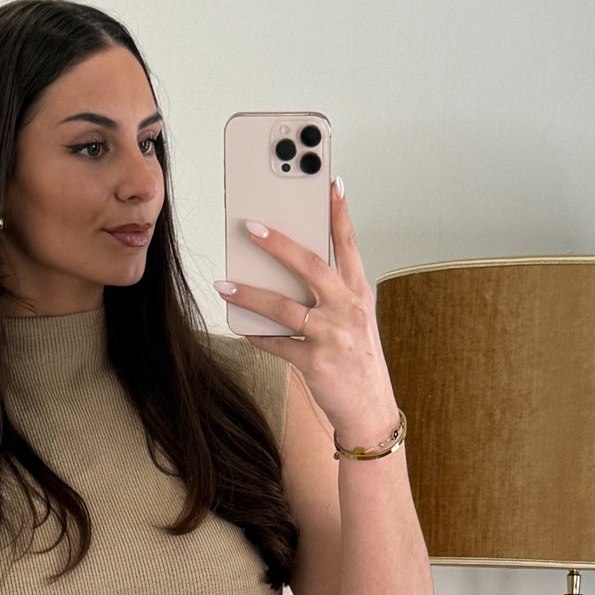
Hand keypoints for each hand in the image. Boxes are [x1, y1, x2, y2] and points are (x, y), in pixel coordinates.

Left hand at [214, 178, 400, 451]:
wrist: (370, 411)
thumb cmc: (357, 361)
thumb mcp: (355, 320)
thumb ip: (331, 293)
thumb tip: (287, 271)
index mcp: (358, 294)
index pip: (349, 245)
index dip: (339, 213)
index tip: (329, 182)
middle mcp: (348, 310)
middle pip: (311, 266)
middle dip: (279, 243)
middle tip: (252, 226)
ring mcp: (333, 336)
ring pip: (284, 307)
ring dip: (250, 293)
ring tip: (224, 283)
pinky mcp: (316, 363)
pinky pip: (276, 344)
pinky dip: (255, 335)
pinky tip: (238, 325)